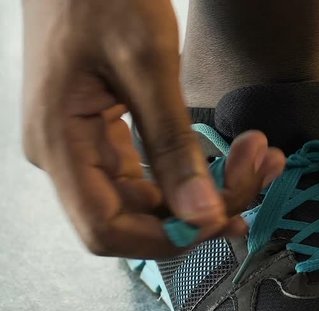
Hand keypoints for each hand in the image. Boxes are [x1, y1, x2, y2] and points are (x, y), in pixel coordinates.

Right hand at [22, 0, 284, 257]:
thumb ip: (173, 145)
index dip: (168, 238)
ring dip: (208, 186)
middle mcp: (66, 156)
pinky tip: (232, 151)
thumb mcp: (146, 64)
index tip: (225, 218)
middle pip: (137, 216)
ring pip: (151, 196)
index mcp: (59, 144)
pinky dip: (194, 166)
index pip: (108, 230)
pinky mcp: (103, 132)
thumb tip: (201, 216)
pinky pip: (151, 170)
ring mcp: (83, 146)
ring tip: (258, 154)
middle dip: (205, 205)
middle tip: (259, 170)